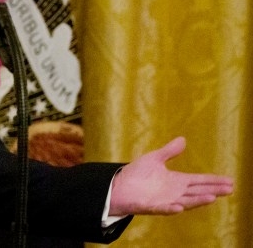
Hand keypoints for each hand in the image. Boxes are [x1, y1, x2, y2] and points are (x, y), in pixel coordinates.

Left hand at [109, 136, 233, 215]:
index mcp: (177, 181)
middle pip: (197, 192)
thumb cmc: (137, 174)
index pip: (199, 180)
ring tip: (212, 197)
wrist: (118, 186)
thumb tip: (183, 139)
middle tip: (229, 189)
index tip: (230, 181)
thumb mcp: (154, 159)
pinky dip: (171, 209)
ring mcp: (165, 201)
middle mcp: (175, 192)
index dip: (214, 181)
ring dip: (198, 201)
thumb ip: (169, 151)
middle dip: (213, 190)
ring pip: (185, 202)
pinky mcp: (152, 207)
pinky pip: (163, 209)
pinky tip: (180, 207)